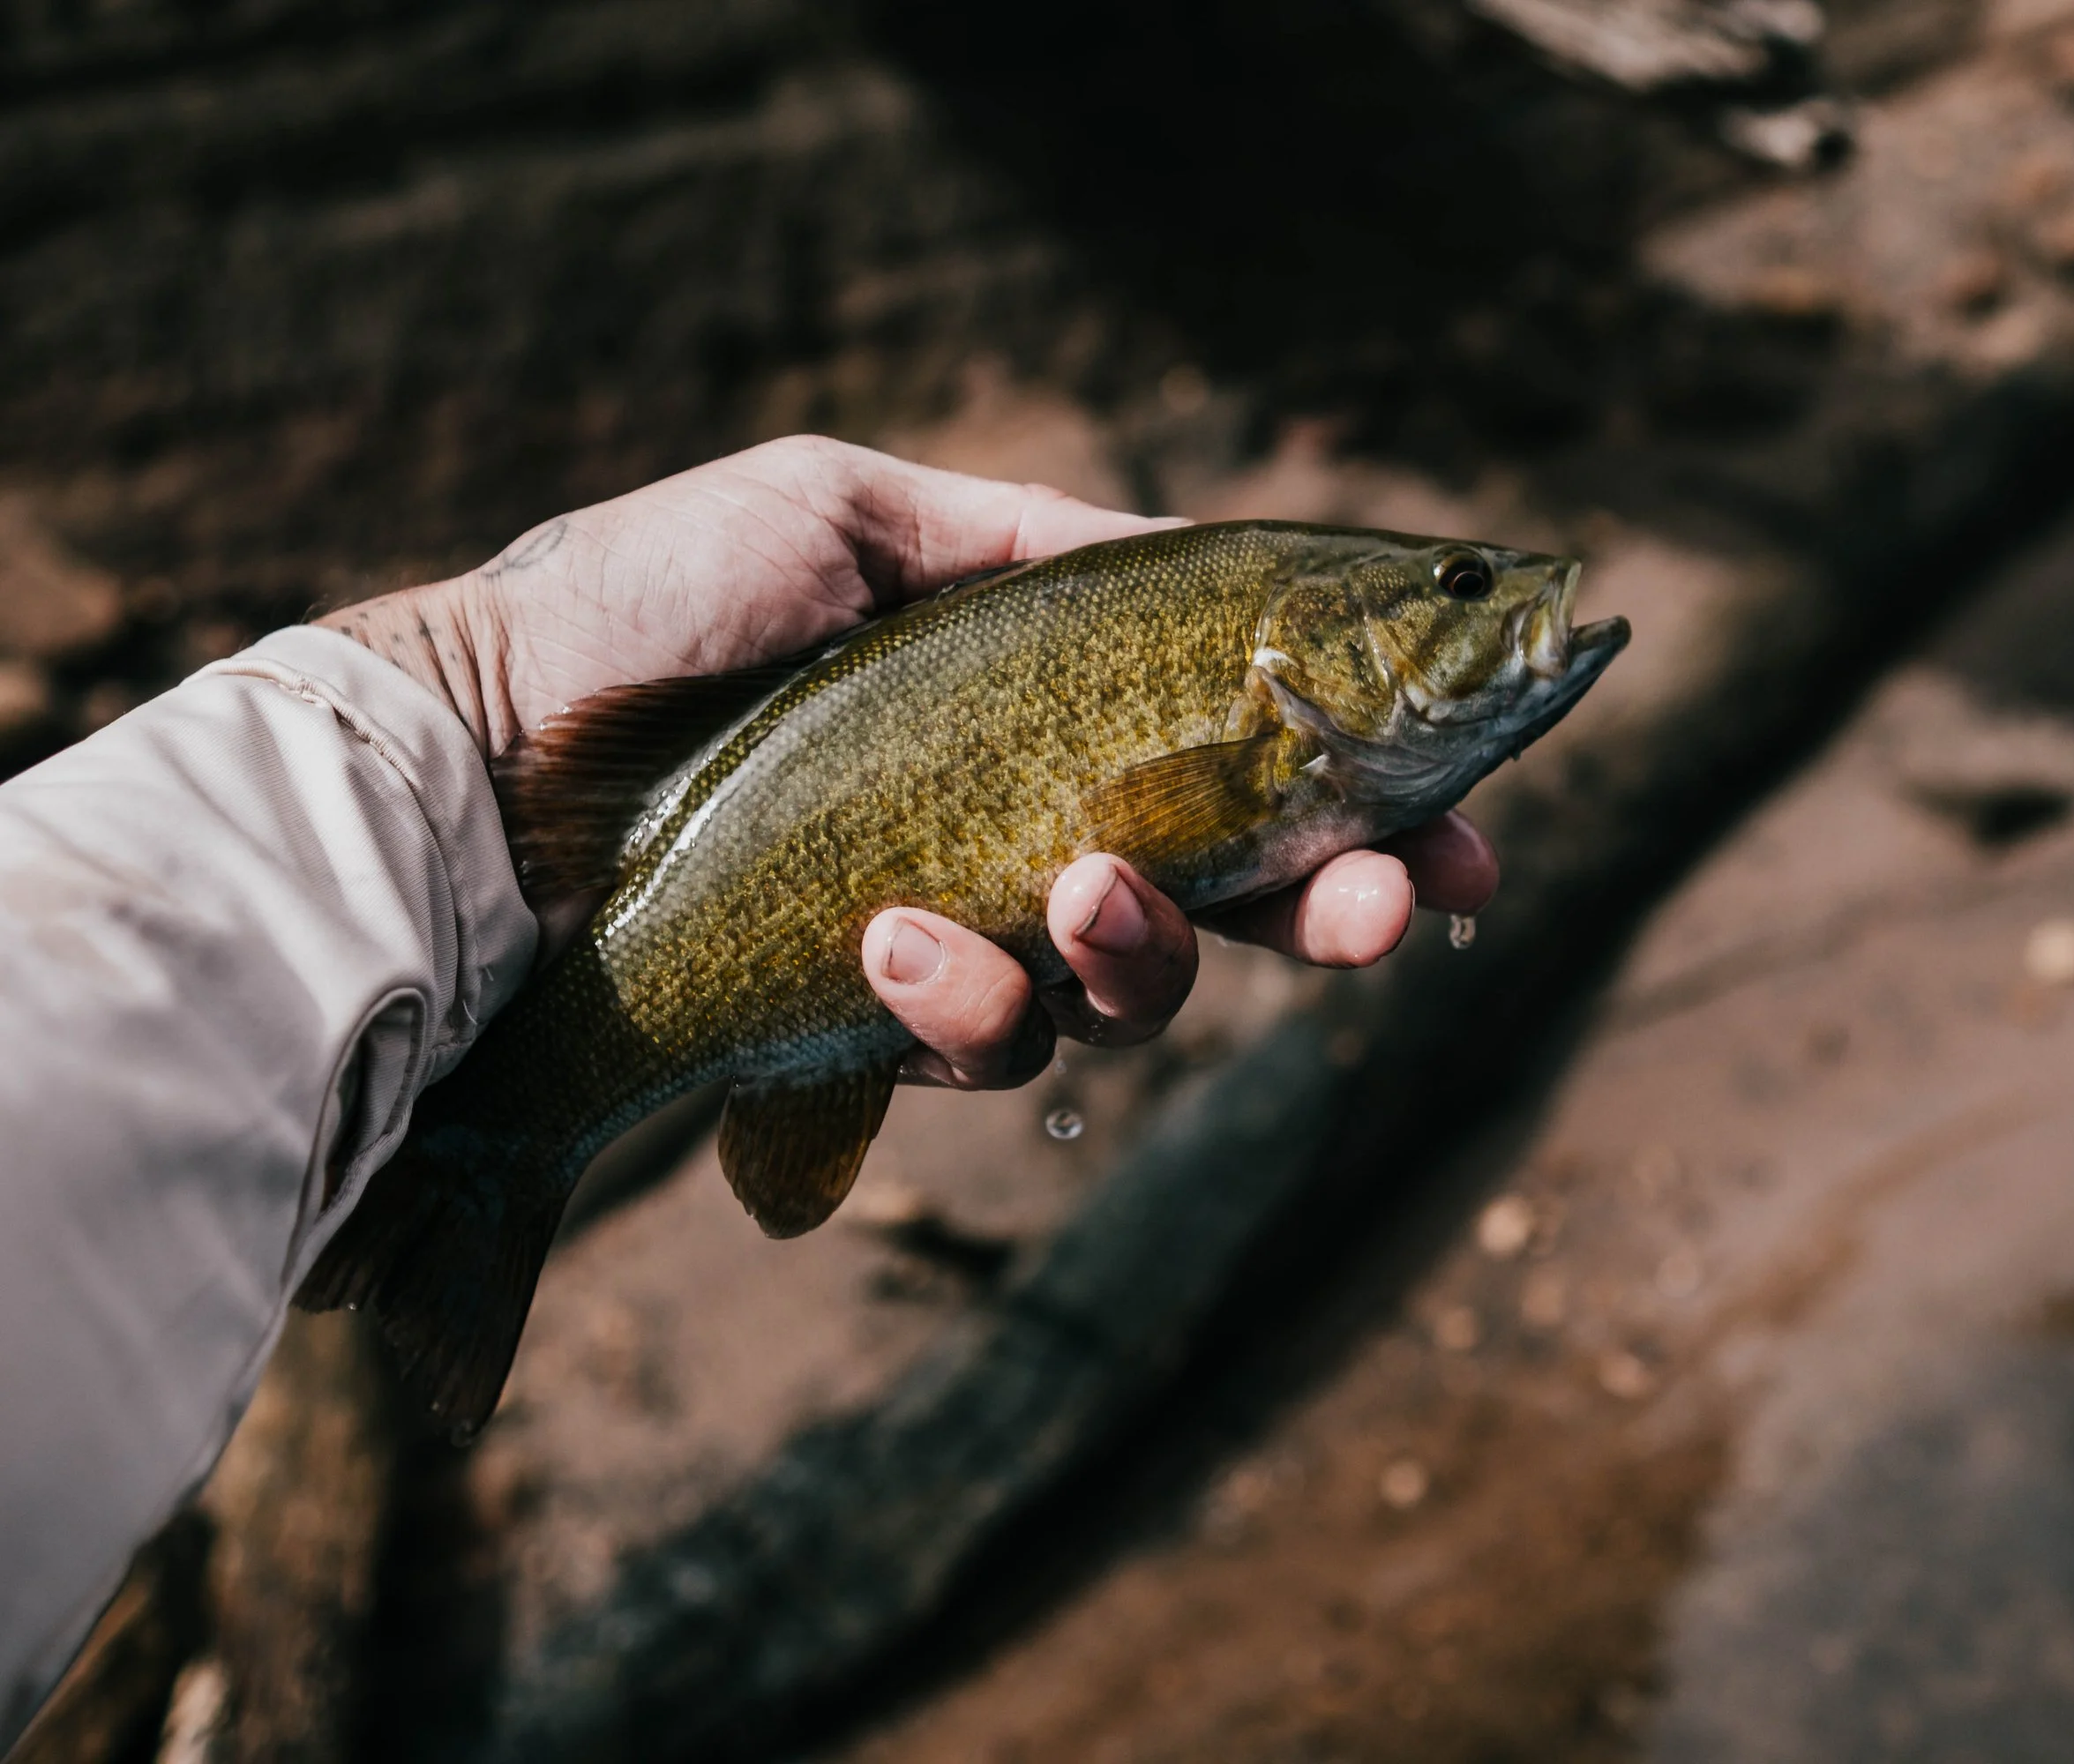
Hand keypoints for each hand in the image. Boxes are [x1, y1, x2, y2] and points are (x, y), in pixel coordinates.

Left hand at [320, 436, 1498, 1087]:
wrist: (487, 740)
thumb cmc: (652, 603)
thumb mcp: (853, 512)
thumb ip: (1040, 542)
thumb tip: (1202, 554)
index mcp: (1049, 718)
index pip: (1247, 774)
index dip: (1370, 817)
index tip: (1464, 845)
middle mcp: (1026, 838)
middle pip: (1236, 911)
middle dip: (1333, 914)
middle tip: (1380, 911)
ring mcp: (961, 943)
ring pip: (1125, 996)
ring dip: (1136, 956)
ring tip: (1068, 893)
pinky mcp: (874, 1031)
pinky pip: (980, 1048)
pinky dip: (965, 1000)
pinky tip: (897, 942)